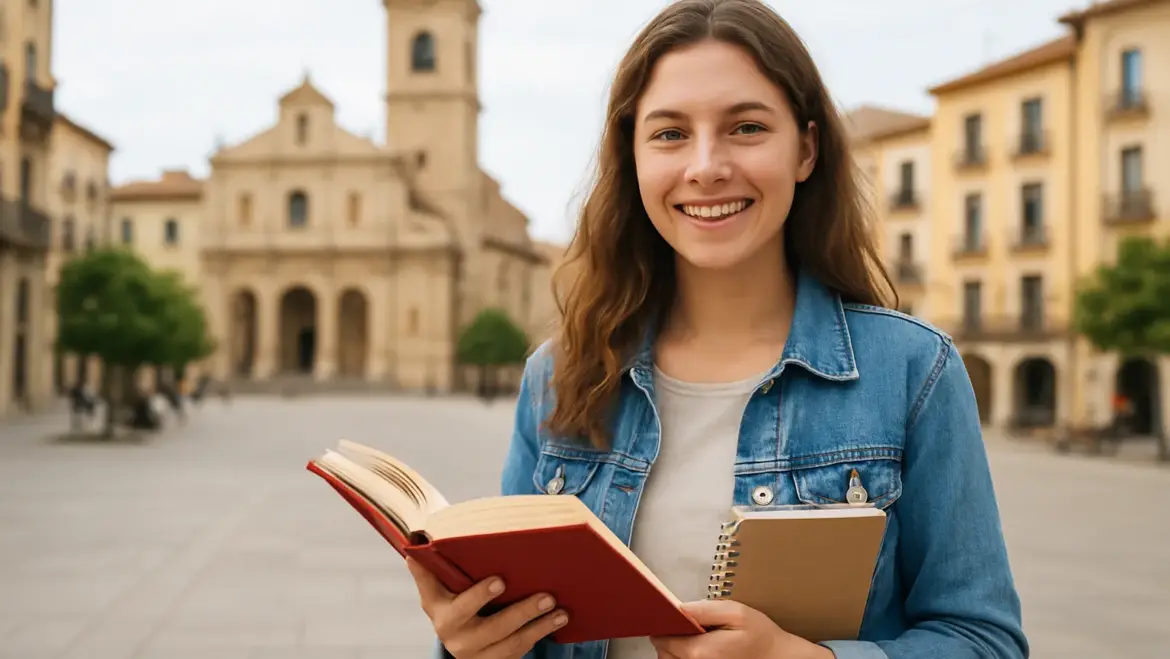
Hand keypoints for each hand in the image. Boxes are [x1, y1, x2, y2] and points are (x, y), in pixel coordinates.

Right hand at [406, 557, 569, 657]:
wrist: (458, 636)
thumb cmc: (451, 598)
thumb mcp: (437, 587)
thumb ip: (429, 568)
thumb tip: (414, 541)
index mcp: (437, 608)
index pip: (456, 603)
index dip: (477, 594)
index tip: (500, 580)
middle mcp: (452, 635)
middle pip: (490, 628)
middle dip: (520, 613)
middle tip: (545, 597)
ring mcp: (473, 653)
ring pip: (510, 643)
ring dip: (537, 625)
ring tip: (559, 609)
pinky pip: (518, 651)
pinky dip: (539, 634)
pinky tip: (558, 620)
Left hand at [649, 600, 833, 658]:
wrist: (778, 658)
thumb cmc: (759, 636)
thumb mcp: (735, 612)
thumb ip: (704, 609)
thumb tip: (677, 607)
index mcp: (701, 652)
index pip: (663, 640)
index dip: (664, 625)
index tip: (669, 616)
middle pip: (664, 653)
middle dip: (669, 637)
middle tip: (686, 625)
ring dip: (676, 648)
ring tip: (695, 637)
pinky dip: (684, 656)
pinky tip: (699, 647)